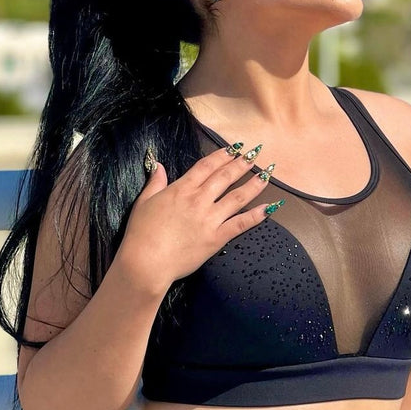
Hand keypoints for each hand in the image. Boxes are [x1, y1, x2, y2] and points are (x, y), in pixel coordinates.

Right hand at [117, 144, 275, 294]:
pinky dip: (256, 215)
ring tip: (267, 174)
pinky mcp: (217, 238)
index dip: (222, 155)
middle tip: (256, 153)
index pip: (206, 166)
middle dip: (242, 163)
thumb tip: (159, 165)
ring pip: (238, 197)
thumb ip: (155, 182)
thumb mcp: (144, 202)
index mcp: (181, 189)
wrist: (146, 262)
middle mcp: (199, 200)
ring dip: (254, 184)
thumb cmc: (141, 234)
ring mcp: (210, 219)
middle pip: (225, 177)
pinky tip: (269, 208)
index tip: (234, 147)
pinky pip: (241, 224)